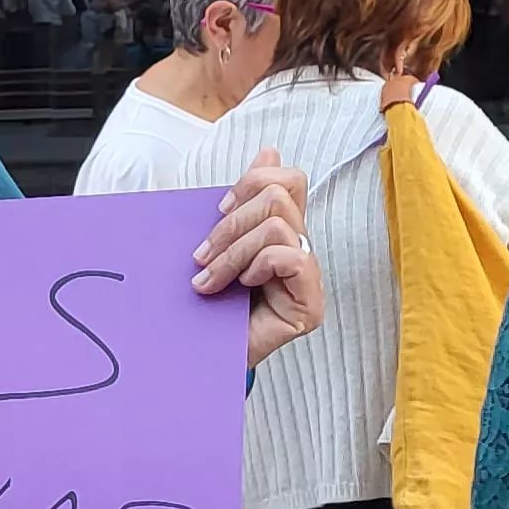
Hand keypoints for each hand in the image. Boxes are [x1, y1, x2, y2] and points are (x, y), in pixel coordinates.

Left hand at [190, 148, 322, 367]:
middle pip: (279, 195)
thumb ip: (240, 201)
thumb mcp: (218, 243)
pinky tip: (242, 289)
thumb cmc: (205, 302)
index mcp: (282, 230)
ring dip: (233, 251)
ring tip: (209, 280)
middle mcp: (301, 250)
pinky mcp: (311, 305)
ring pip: (277, 225)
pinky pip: (291, 257)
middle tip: (202, 256)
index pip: (289, 179)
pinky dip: (257, 267)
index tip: (218, 210)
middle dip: (231, 223)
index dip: (252, 182)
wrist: (197, 357)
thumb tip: (269, 151)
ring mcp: (309, 278)